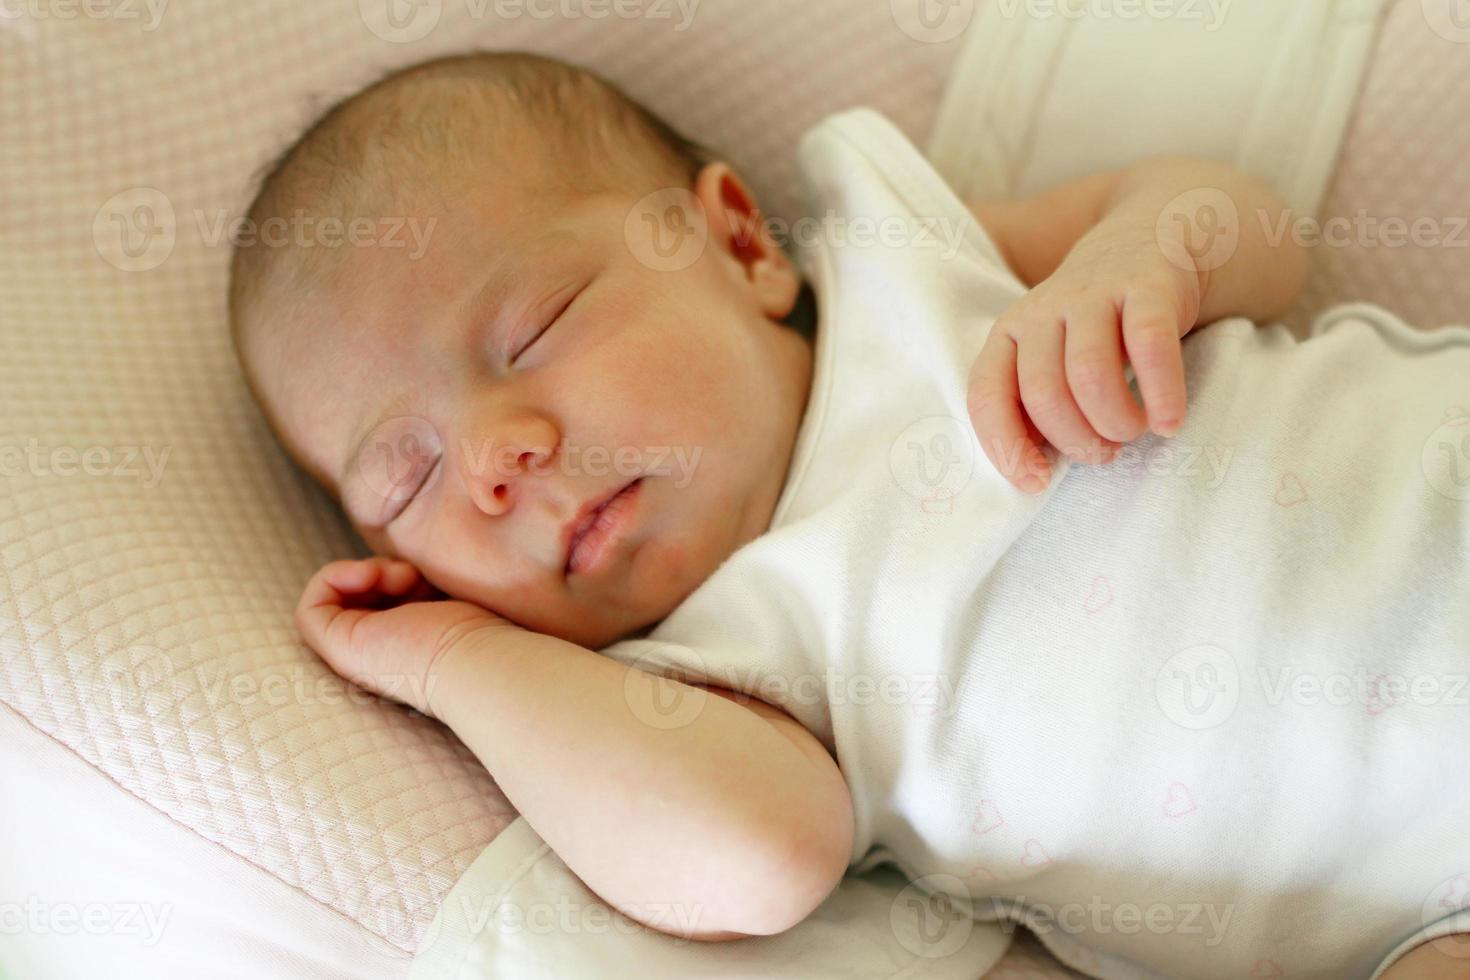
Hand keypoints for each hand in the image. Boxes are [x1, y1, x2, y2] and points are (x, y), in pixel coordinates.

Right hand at [295, 556, 516, 718]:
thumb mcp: (450, 600)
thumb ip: (427, 588)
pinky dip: (334, 577)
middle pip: (359, 597)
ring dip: (367, 572)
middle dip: (382, 571)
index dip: (393, 575)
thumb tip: (411, 565)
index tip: (422, 575)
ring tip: (404, 577)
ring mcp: (356, 656)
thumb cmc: (481, 635)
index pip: (381, 602)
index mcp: (405, 649)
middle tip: (414, 575)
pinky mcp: (340, 649)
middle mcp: (377, 657)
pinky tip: (372, 574)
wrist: (480, 661)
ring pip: (337, 600)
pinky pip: (310, 607)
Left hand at [966, 232, 1202, 492]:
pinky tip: (1169, 421)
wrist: (1149, 240)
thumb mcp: (1049, 354)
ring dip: (1114, 422)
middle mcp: (1043, 312)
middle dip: (1075, 439)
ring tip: (1133, 432)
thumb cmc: (1092, 323)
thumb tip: (1033, 469)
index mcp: (1008, 333)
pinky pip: (1150, 346)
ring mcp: (1094, 295)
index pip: (987, 394)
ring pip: (1089, 374)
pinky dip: (1161, 395)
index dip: (1007, 446)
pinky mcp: (1148, 288)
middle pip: (1044, 393)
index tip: (1038, 482)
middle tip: (1103, 451)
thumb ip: (1034, 402)